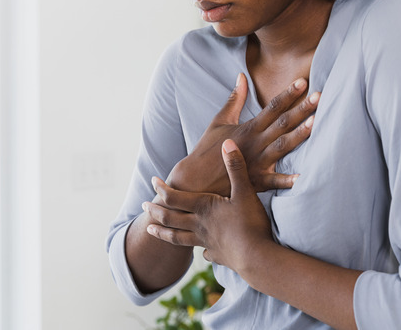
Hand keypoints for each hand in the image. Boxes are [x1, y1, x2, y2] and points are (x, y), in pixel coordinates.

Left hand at [143, 139, 273, 272]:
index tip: (153, 181)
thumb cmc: (250, 223)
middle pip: (170, 218)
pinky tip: (202, 252)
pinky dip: (200, 250)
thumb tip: (227, 142)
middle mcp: (199, 225)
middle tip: (143, 206)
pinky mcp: (218, 255)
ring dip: (162, 233)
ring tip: (150, 230)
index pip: (174, 197)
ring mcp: (206, 242)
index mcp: (203, 207)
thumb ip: (235, 167)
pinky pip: (204, 252)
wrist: (257, 257)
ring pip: (178, 238)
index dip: (161, 188)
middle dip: (155, 211)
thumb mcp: (245, 191)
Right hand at [168, 73, 318, 195]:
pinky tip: (303, 177)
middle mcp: (254, 143)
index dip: (288, 94)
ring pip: (282, 147)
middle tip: (320, 96)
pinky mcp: (255, 182)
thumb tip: (242, 76)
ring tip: (317, 123)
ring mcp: (256, 162)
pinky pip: (273, 182)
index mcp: (248, 128)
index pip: (272, 107)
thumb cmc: (207, 149)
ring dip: (299, 135)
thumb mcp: (219, 121)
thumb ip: (234, 99)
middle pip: (282, 124)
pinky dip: (287, 181)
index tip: (303, 81)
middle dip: (301, 109)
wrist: (193, 180)